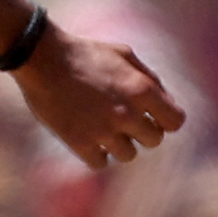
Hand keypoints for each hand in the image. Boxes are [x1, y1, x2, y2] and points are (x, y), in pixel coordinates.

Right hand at [11, 25, 187, 171]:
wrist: (42, 57)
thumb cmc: (85, 53)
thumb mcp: (124, 54)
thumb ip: (150, 79)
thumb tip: (167, 102)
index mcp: (142, 90)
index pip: (175, 122)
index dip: (166, 120)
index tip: (154, 116)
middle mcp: (127, 114)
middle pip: (154, 140)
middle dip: (142, 131)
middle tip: (124, 119)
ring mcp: (103, 131)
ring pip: (127, 155)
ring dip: (118, 143)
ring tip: (102, 126)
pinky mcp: (79, 143)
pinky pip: (100, 163)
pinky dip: (96, 153)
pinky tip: (88, 136)